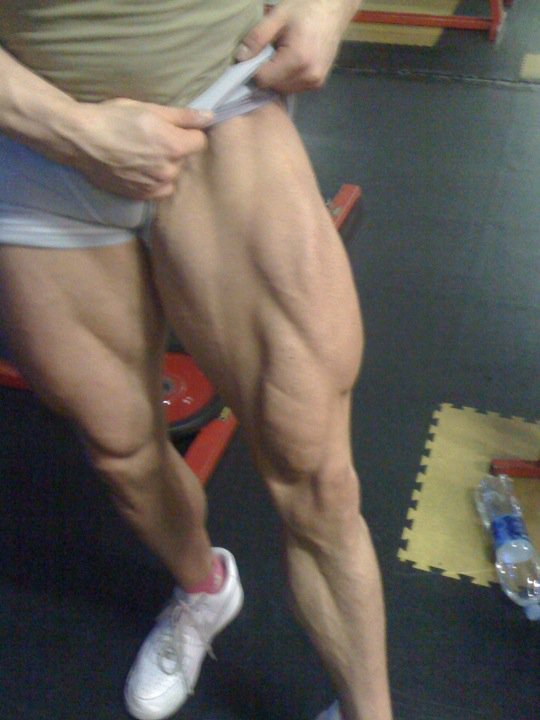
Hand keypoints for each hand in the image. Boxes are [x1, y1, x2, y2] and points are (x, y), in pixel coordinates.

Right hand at [71, 98, 213, 198]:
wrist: (82, 141)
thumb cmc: (113, 119)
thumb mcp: (150, 109)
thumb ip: (183, 116)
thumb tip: (210, 116)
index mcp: (174, 146)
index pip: (199, 142)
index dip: (187, 133)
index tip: (172, 129)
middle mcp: (168, 170)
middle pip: (184, 159)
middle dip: (174, 149)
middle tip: (150, 139)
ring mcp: (155, 185)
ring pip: (172, 175)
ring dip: (163, 166)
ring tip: (141, 154)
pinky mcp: (142, 196)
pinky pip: (159, 189)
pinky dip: (153, 180)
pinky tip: (138, 168)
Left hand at [236, 0, 357, 93]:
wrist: (334, 10)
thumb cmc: (305, 8)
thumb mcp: (277, 17)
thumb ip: (257, 38)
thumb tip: (239, 58)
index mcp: (297, 60)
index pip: (263, 79)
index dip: (253, 69)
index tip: (254, 55)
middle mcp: (308, 77)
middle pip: (272, 87)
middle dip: (266, 73)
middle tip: (269, 52)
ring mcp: (315, 82)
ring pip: (282, 90)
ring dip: (276, 78)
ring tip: (281, 56)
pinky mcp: (318, 84)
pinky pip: (294, 88)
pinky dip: (287, 79)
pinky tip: (290, 62)